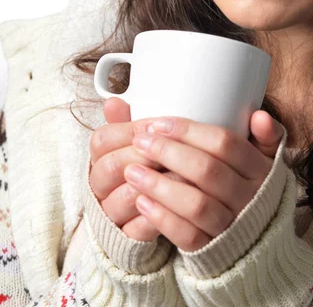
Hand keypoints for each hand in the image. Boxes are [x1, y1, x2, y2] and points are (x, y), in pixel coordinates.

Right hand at [89, 98, 181, 240]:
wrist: (144, 214)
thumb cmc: (144, 167)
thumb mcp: (137, 141)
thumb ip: (129, 121)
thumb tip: (114, 101)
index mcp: (98, 156)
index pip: (103, 139)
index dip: (132, 130)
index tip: (159, 127)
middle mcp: (99, 185)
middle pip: (111, 166)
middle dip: (146, 156)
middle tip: (175, 150)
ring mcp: (111, 212)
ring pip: (127, 196)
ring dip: (160, 184)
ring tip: (187, 175)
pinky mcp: (127, 237)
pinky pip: (140, 228)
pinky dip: (164, 215)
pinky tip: (184, 206)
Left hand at [123, 112, 283, 251]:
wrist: (257, 239)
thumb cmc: (247, 184)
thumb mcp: (261, 158)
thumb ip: (261, 134)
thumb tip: (259, 117)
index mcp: (262, 168)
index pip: (224, 143)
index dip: (188, 131)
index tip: (157, 123)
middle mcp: (252, 198)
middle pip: (207, 170)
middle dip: (167, 152)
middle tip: (140, 142)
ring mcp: (234, 226)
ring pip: (196, 204)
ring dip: (160, 186)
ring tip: (132, 171)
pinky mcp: (215, 251)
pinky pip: (188, 236)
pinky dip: (162, 218)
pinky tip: (142, 202)